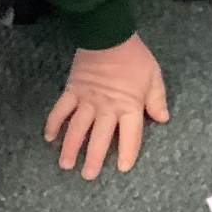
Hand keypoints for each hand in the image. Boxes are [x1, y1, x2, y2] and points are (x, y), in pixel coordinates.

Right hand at [44, 34, 169, 179]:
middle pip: (100, 138)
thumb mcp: (154, 77)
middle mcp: (106, 108)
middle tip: (88, 176)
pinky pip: (60, 110)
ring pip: (76, 129)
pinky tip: (48, 137)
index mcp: (129, 106)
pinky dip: (53, 123)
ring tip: (66, 165)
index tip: (123, 168)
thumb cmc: (135, 57)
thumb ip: (157, 100)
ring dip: (70, 148)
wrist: (108, 35)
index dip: (128, 152)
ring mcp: (86, 101)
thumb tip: (163, 119)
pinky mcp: (71, 91)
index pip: (130, 135)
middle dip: (94, 159)